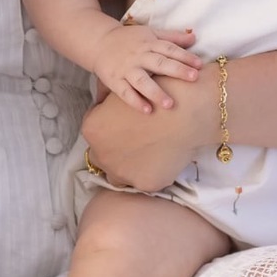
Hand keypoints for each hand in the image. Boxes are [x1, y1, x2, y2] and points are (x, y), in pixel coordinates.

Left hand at [81, 79, 210, 192]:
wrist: (185, 109)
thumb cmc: (153, 92)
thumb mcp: (121, 91)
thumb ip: (105, 101)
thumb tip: (102, 104)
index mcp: (91, 130)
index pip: (95, 134)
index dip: (111, 129)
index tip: (126, 126)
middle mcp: (101, 155)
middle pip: (103, 157)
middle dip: (117, 151)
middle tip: (137, 140)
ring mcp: (122, 173)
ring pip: (120, 175)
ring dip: (131, 166)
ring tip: (151, 151)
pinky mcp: (146, 184)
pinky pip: (145, 181)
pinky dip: (153, 172)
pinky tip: (164, 157)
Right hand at [92, 23, 201, 114]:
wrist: (99, 42)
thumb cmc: (130, 39)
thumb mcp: (150, 33)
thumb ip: (172, 37)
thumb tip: (194, 38)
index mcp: (149, 43)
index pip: (169, 49)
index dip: (185, 56)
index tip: (200, 65)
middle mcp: (139, 56)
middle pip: (159, 63)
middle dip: (177, 70)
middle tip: (194, 78)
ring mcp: (126, 69)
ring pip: (142, 81)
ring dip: (155, 92)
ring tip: (170, 105)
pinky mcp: (114, 80)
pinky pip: (125, 92)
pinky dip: (135, 101)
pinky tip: (147, 111)